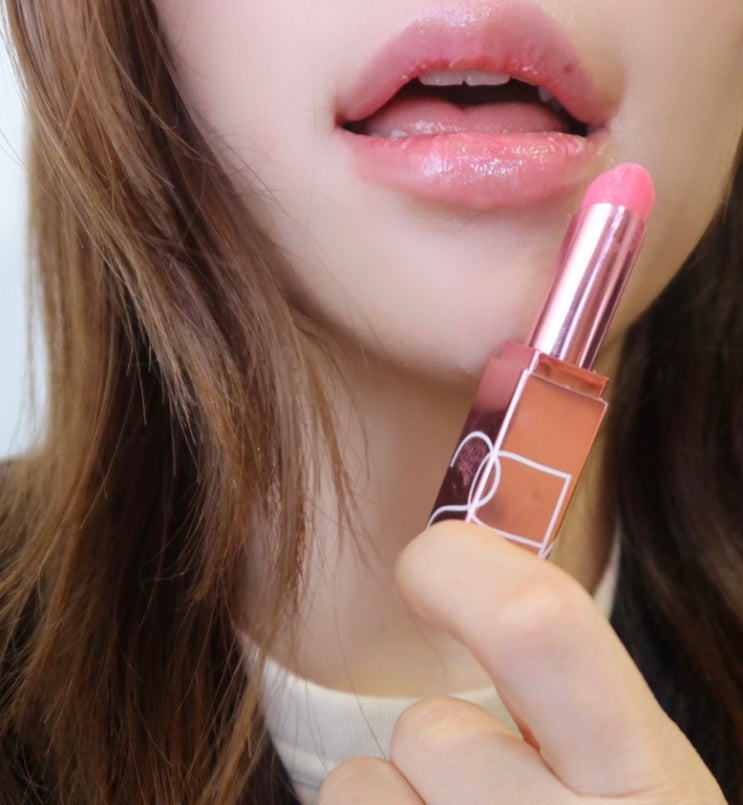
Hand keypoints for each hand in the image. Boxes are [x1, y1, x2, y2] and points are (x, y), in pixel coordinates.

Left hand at [318, 521, 726, 803]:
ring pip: (361, 792)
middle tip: (481, 789)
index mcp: (652, 784)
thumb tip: (446, 555)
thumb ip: (564, 686)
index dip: (457, 568)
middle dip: (436, 741)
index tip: (424, 566)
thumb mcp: (629, 768)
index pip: (536, 626)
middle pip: (430, 733)